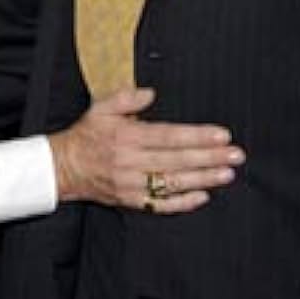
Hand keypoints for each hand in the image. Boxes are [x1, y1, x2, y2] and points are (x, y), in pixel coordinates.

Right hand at [47, 87, 243, 214]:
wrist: (65, 167)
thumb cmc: (87, 135)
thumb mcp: (101, 108)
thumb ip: (126, 98)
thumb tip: (151, 93)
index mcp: (127, 137)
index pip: (169, 136)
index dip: (197, 136)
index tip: (221, 135)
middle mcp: (131, 162)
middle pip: (177, 160)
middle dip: (209, 157)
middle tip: (235, 155)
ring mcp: (132, 184)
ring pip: (173, 183)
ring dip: (203, 178)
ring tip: (227, 173)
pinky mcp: (131, 200)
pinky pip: (160, 205)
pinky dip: (183, 203)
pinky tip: (202, 196)